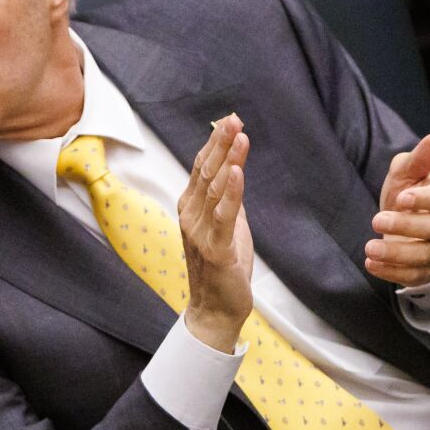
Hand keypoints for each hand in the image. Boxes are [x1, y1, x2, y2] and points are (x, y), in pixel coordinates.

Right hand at [175, 114, 254, 352]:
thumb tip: (235, 174)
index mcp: (191, 209)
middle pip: (205, 173)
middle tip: (233, 119)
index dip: (215, 144)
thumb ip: (228, 203)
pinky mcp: (215, 249)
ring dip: (228, 160)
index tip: (229, 121)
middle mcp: (190, 216)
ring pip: (214, 189)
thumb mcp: (227, 229)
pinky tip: (238, 172)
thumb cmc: (221, 271)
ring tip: (239, 136)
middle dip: (221, 144)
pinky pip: (224, 215)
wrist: (215, 311)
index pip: (201, 169)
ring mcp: (200, 232)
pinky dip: (231, 192)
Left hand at [366, 130, 429, 286]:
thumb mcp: (407, 173)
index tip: (402, 198)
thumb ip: (420, 157)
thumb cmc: (406, 194)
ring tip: (369, 248)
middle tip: (376, 220)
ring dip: (396, 253)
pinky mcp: (426, 270)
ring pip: (423, 255)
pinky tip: (371, 264)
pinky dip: (392, 272)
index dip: (424, 199)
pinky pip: (414, 275)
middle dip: (405, 225)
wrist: (405, 226)